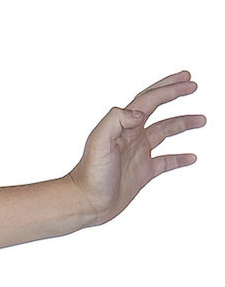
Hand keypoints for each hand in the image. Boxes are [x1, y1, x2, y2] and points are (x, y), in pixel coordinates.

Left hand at [69, 71, 204, 225]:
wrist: (84, 204)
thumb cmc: (88, 175)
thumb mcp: (98, 142)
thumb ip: (116, 120)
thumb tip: (139, 113)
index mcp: (123, 127)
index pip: (149, 100)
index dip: (169, 89)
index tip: (188, 82)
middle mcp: (131, 137)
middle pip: (157, 109)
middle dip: (174, 94)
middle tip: (192, 85)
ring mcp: (137, 154)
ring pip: (165, 133)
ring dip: (183, 124)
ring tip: (201, 120)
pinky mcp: (141, 173)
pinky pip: (166, 162)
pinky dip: (179, 158)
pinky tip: (191, 158)